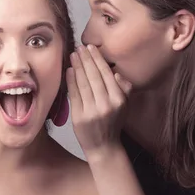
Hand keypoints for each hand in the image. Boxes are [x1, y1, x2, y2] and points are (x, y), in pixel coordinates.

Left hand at [66, 45, 132, 160]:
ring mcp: (91, 111)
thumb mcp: (125, 106)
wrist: (104, 147)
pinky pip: (74, 94)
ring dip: (77, 66)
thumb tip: (116, 73)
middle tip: (79, 47)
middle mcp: (106, 105)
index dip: (97, 59)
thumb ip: (124, 89)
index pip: (106, 74)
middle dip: (85, 59)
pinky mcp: (79, 117)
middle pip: (93, 76)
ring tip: (73, 55)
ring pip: (83, 83)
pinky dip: (71, 80)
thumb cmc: (113, 123)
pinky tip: (69, 70)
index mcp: (118, 100)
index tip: (91, 47)